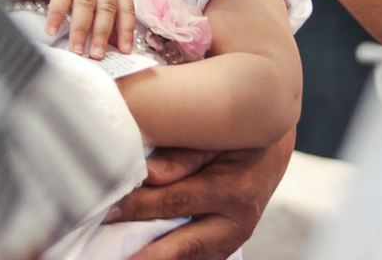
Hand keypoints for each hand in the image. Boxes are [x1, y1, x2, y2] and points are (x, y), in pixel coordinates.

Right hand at [37, 0, 134, 57]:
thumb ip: (107, 18)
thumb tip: (114, 49)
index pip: (126, 9)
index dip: (126, 31)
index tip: (124, 51)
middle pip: (105, 9)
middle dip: (101, 35)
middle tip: (97, 56)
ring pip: (84, 4)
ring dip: (80, 30)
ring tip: (76, 50)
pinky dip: (57, 15)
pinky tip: (52, 31)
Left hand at [105, 129, 295, 259]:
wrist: (273, 146)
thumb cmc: (240, 134)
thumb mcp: (217, 134)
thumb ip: (184, 155)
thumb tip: (148, 174)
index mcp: (233, 188)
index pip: (175, 201)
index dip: (138, 207)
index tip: (108, 209)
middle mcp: (237, 221)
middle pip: (184, 246)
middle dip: (146, 257)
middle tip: (114, 257)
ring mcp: (235, 238)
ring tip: (126, 259)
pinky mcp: (230, 246)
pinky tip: (147, 256)